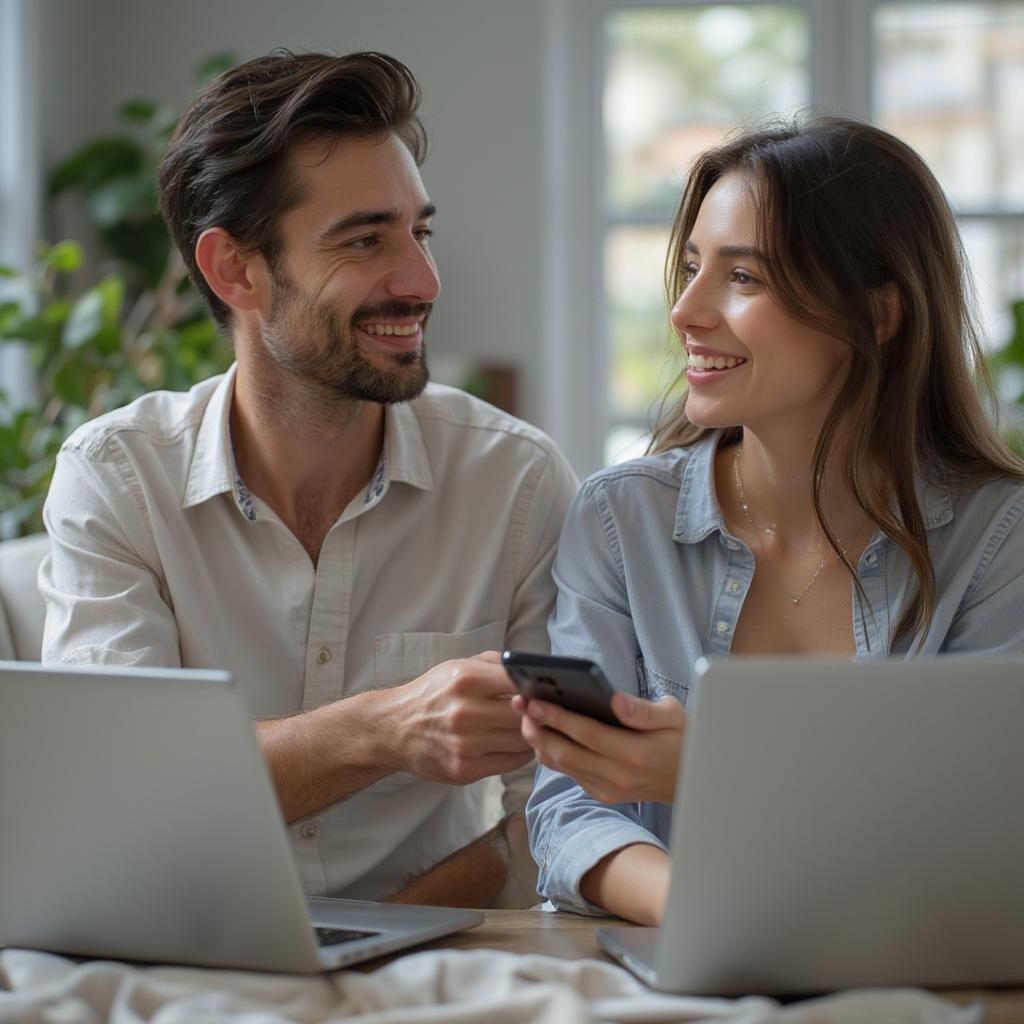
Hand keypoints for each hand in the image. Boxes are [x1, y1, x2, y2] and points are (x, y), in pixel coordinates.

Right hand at [382, 651, 533, 784]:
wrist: (394, 729)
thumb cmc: (432, 694)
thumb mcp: (457, 666)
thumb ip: (495, 664)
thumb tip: (532, 667)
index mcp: (466, 679)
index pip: (519, 680)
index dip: (537, 686)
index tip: (544, 689)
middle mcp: (466, 711)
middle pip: (524, 714)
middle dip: (536, 713)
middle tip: (543, 712)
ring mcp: (465, 743)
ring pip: (521, 740)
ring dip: (530, 735)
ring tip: (530, 728)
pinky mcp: (465, 769)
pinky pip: (510, 762)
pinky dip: (519, 754)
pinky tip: (516, 745)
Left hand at [514, 690, 684, 804]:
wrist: (692, 779)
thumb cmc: (681, 738)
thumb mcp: (673, 716)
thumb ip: (642, 710)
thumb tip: (615, 700)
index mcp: (635, 752)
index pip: (586, 733)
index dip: (557, 718)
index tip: (534, 701)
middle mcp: (618, 776)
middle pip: (565, 752)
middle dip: (537, 729)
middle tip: (519, 706)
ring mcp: (608, 789)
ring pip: (562, 766)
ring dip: (539, 742)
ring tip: (525, 718)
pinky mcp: (602, 795)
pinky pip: (569, 774)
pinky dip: (551, 755)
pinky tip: (543, 735)